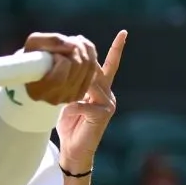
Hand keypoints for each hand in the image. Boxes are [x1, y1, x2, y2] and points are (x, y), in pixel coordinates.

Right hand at [23, 33, 97, 105]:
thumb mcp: (34, 43)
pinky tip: (79, 50)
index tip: (53, 54)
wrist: (34, 71)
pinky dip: (90, 54)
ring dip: (82, 48)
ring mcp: (69, 98)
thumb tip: (73, 45)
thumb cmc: (31, 56)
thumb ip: (52, 41)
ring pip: (89, 65)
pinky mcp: (79, 94)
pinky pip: (93, 70)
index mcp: (38, 90)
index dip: (60, 56)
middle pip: (78, 65)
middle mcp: (55, 98)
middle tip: (66, 42)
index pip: (61, 72)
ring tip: (72, 44)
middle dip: (74, 47)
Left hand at [56, 30, 126, 170]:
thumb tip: (62, 66)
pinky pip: (83, 102)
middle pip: (95, 70)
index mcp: (102, 89)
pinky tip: (65, 112)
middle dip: (82, 63)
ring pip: (89, 84)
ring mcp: (108, 104)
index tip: (123, 33)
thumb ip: (71, 84)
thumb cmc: (68, 125)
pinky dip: (71, 106)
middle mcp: (109, 94)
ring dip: (73, 86)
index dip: (117, 49)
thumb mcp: (68, 99)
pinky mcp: (103, 114)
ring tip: (62, 92)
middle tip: (70, 55)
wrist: (74, 151)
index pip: (110, 65)